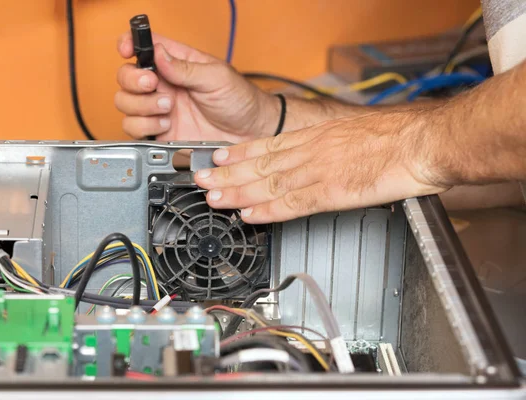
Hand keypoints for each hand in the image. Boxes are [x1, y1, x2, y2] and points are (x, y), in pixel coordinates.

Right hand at [115, 33, 278, 141]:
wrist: (249, 133)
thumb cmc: (239, 100)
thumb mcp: (216, 77)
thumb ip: (185, 68)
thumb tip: (159, 55)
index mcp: (175, 63)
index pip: (143, 47)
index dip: (129, 44)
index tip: (126, 50)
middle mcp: (163, 85)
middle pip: (126, 77)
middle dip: (134, 81)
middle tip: (154, 86)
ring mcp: (159, 109)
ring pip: (126, 104)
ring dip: (141, 106)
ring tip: (167, 109)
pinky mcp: (160, 133)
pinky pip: (134, 129)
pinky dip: (144, 127)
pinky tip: (166, 125)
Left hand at [194, 111, 449, 222]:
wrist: (420, 142)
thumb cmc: (395, 138)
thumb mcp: (353, 133)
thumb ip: (329, 146)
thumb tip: (317, 157)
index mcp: (316, 136)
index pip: (269, 144)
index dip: (239, 153)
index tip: (218, 157)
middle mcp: (311, 151)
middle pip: (260, 164)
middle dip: (227, 174)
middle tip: (201, 181)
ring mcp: (319, 172)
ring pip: (269, 183)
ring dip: (238, 193)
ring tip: (214, 199)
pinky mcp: (332, 192)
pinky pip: (293, 204)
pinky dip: (268, 211)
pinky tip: (250, 216)